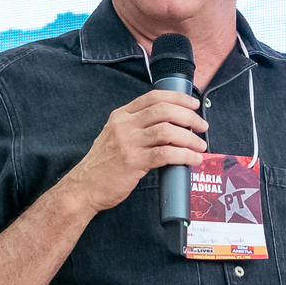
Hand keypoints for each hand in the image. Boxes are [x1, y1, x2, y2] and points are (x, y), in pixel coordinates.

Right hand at [60, 89, 207, 213]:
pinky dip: (184, 155)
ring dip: (189, 138)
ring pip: (167, 131)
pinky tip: (192, 159)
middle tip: (202, 126)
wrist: (84, 187)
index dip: (178, 98)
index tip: (193, 104)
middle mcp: (124, 125)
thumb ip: (137, 127)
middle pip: (164, 110)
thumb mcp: (115, 136)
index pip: (154, 97)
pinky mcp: (133, 161)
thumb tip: (171, 126)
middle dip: (188, 116)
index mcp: (121, 116)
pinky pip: (165, 153)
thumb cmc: (104, 165)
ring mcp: (128, 142)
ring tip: (200, 146)